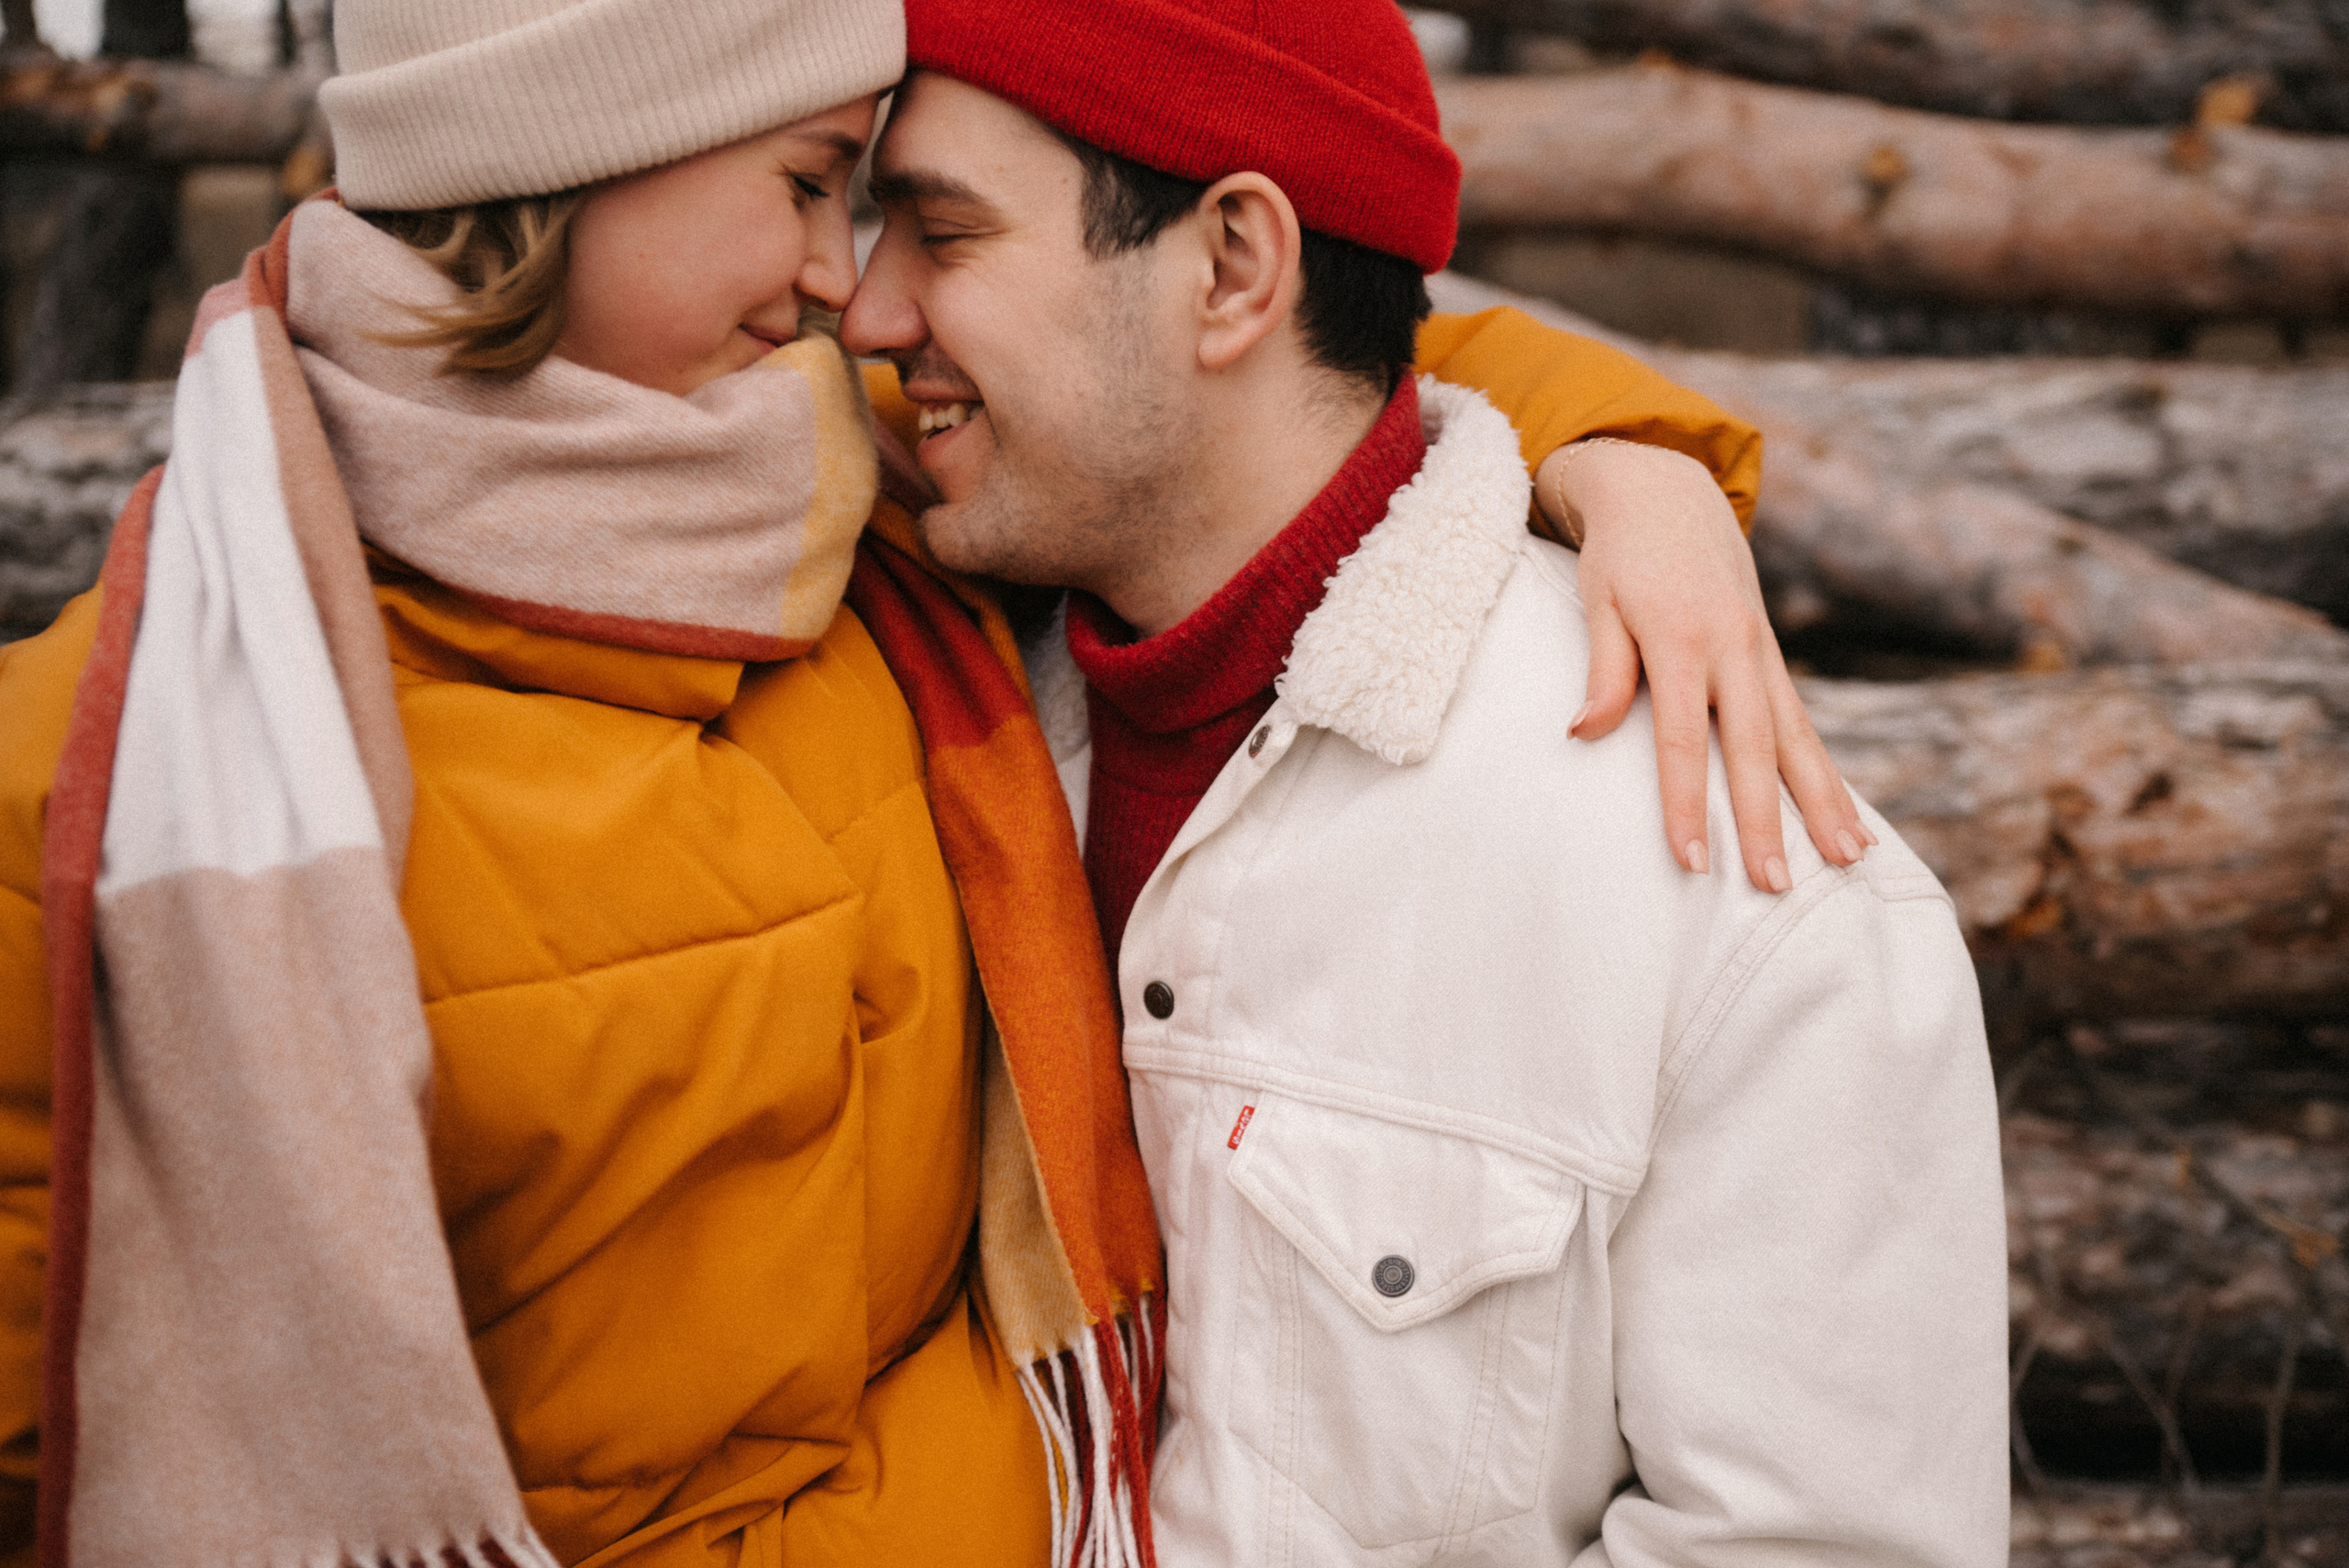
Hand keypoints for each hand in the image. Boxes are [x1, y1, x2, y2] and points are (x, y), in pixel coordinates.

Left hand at [1539, 440, 1873, 892]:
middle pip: (1753, 749)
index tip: (1692, 861)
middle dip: (1766, 821)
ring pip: (1798, 739)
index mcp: (1682, 638)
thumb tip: (1582, 732)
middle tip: (1776, 886)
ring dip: (1823, 803)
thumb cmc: (1620, 556)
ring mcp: (1761, 654)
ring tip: (1849, 860)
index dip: (1686, 803)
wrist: (1668, 493)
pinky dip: (1826, 774)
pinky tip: (1848, 818)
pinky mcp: (1772, 658)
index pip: (1682, 738)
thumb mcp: (1597, 600)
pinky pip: (1804, 725)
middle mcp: (1734, 649)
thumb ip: (1601, 668)